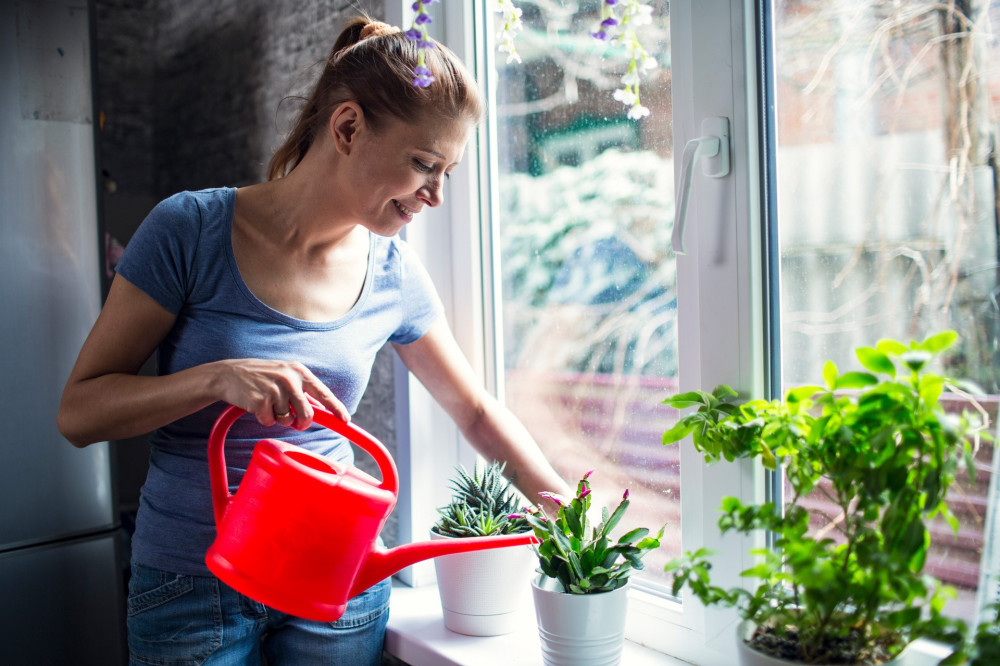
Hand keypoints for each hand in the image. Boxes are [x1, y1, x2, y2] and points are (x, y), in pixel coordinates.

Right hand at [213, 358, 348, 428]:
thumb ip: (301, 389)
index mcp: (299, 371)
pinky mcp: (261, 401)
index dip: (336, 408)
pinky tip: (256, 405)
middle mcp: (290, 379)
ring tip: (268, 404)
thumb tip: (319, 408)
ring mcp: (275, 389)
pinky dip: (264, 419)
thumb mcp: (284, 375)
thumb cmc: (260, 376)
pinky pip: (270, 422)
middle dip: (301, 423)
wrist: (228, 374)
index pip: (323, 392)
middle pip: (307, 414)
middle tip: (294, 421)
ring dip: (278, 418)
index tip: (345, 419)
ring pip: (287, 420)